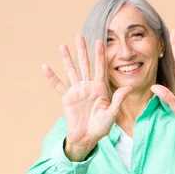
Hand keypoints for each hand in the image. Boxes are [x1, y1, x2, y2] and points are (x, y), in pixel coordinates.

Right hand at [42, 35, 131, 159]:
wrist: (88, 137)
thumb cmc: (102, 126)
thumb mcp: (112, 113)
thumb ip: (119, 99)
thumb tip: (129, 87)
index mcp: (100, 88)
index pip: (101, 68)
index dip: (100, 55)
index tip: (100, 41)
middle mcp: (88, 86)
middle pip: (85, 64)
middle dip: (83, 50)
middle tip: (80, 36)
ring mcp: (77, 91)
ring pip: (71, 70)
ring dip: (67, 58)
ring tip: (62, 45)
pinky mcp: (67, 98)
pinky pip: (58, 86)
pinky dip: (52, 77)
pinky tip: (45, 67)